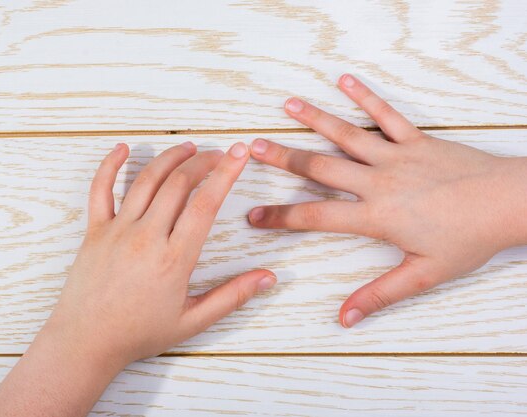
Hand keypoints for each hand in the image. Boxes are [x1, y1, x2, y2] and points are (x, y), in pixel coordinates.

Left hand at [56, 140, 275, 361]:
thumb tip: (268, 278)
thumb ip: (232, 296)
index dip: (225, 174)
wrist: (86, 342)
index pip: (206, 204)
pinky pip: (100, 189)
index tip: (239, 154)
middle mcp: (146, 237)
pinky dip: (110, 165)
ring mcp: (118, 230)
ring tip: (188, 147)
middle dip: (204, 161)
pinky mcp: (95, 230)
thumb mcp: (193, 321)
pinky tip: (122, 148)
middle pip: (179, 183)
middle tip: (220, 153)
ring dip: (170, 157)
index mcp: (174, 258)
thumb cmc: (139, 333)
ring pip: (146, 180)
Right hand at [248, 73, 526, 327]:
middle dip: (283, 158)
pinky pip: (386, 114)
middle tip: (253, 148)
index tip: (253, 215)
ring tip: (288, 105)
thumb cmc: (468, 239)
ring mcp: (396, 156)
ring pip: (347, 134)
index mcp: (376, 215)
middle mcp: (378, 181)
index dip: (280, 217)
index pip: (315, 215)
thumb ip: (379, 294)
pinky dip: (365, 96)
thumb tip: (345, 318)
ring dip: (314, 119)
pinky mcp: (416, 139)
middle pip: (320, 167)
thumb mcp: (422, 275)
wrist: (509, 203)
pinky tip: (345, 80)